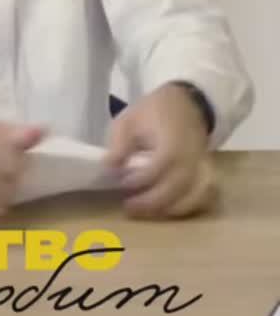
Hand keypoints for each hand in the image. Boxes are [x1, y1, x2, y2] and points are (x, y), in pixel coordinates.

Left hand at [104, 83, 216, 219]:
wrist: (187, 104)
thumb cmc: (154, 112)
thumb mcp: (130, 120)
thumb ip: (120, 144)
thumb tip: (109, 168)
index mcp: (173, 139)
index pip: (162, 164)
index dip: (142, 178)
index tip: (122, 182)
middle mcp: (192, 156)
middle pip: (178, 186)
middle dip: (151, 201)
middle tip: (128, 206)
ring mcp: (202, 167)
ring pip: (192, 197)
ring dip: (168, 209)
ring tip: (144, 211)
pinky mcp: (206, 175)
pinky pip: (202, 197)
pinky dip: (185, 208)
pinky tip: (165, 211)